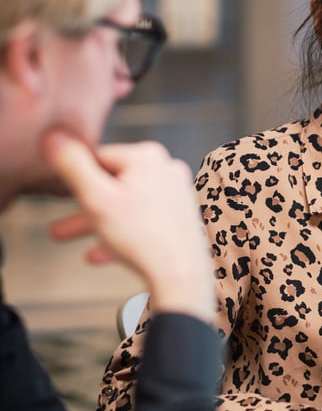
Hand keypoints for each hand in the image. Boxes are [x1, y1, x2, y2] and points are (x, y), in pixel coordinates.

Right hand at [41, 129, 215, 323]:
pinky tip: (97, 255)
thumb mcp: (95, 198)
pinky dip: (119, 235)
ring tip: (63, 237)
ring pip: (124, 205)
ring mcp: (176, 192)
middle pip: (112, 183)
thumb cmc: (139, 236)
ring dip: (94, 221)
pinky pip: (142, 222)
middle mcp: (166, 168)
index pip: (99, 157)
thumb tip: (51, 134)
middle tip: (54, 223)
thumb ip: (72, 165)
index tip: (59, 193)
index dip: (76, 177)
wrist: (181, 276)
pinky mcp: (180, 216)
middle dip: (80, 205)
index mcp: (147, 156)